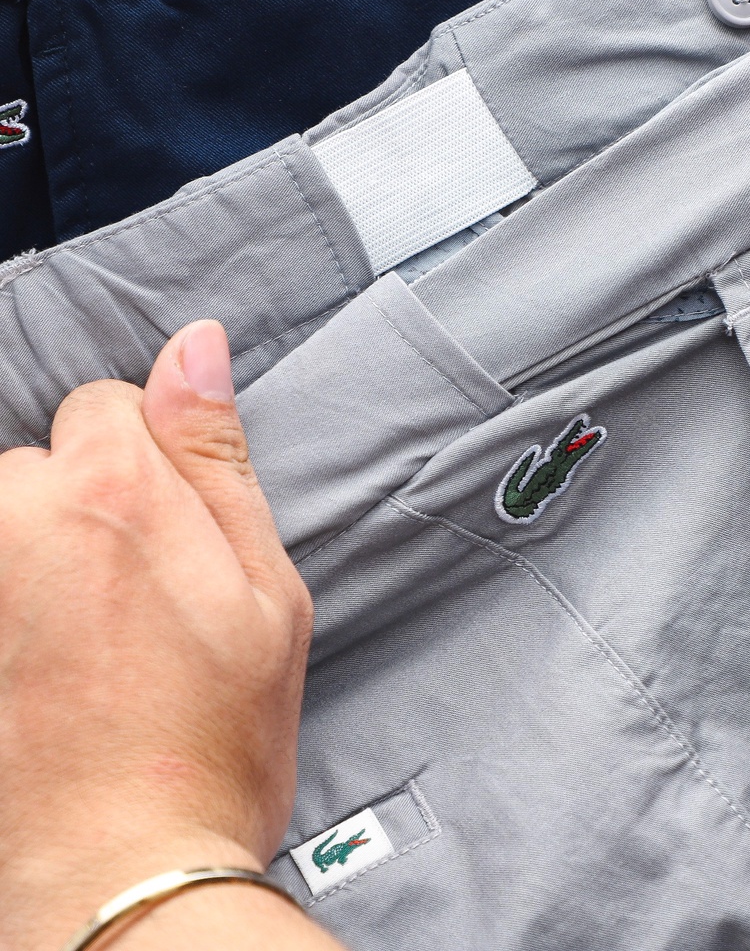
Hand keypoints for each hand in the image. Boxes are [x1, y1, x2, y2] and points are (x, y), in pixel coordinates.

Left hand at [0, 321, 317, 947]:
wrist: (126, 864)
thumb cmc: (214, 733)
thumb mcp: (264, 586)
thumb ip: (217, 456)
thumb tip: (195, 346)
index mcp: (114, 493)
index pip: (107, 401)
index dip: (153, 459)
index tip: (176, 525)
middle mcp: (18, 522)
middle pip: (44, 459)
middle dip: (90, 500)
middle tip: (144, 591)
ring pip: (6, 518)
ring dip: (44, 551)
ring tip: (93, 637)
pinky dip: (21, 597)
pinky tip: (52, 662)